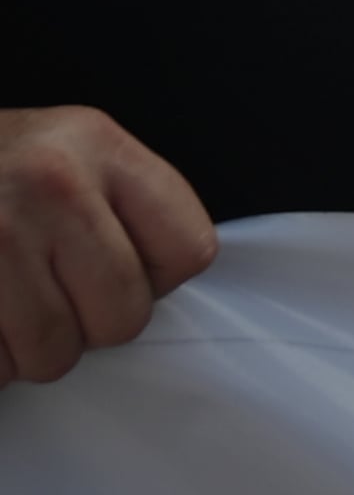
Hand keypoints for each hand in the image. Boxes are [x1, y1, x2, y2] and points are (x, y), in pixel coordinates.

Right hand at [0, 108, 212, 384]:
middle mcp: (51, 185)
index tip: (122, 270)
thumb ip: (119, 205)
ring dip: (31, 352)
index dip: (157, 278)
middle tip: (54, 297)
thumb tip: (152, 288)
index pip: (188, 249)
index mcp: (98, 145)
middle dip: (91, 326)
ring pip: (54, 355)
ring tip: (8, 308)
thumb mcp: (67, 150)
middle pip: (124, 316)